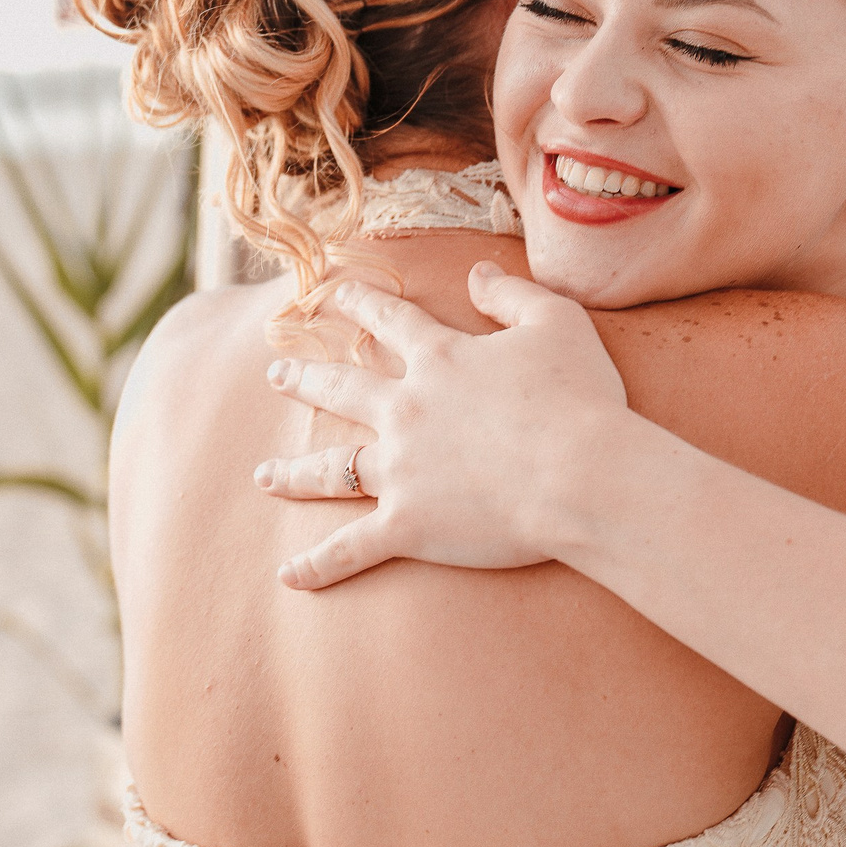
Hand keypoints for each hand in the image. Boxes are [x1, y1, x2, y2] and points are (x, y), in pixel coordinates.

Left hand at [252, 263, 631, 589]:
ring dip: (293, 472)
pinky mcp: (407, 526)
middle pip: (343, 390)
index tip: (331, 293)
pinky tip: (289, 575)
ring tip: (263, 474)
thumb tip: (476, 271)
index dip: (358, 303)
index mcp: (441, 361)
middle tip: (275, 375)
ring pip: (331, 469)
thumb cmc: (580, 400)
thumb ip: (512, 294)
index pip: (389, 321)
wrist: (583, 475)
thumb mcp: (557, 324)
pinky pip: (351, 548)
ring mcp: (401, 470)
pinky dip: (319, 565)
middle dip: (305, 380)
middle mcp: (407, 410)